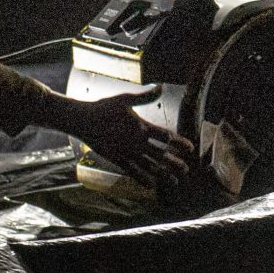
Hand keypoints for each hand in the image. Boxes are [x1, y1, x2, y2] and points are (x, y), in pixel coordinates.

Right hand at [70, 91, 194, 189]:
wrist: (83, 121)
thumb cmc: (104, 108)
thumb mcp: (125, 99)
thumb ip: (145, 97)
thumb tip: (161, 86)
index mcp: (141, 126)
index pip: (166, 136)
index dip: (179, 143)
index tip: (190, 148)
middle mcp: (136, 142)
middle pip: (161, 155)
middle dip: (175, 163)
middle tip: (187, 170)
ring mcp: (126, 152)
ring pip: (149, 166)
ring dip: (163, 174)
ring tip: (175, 181)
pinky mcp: (116, 159)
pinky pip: (132, 172)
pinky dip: (142, 179)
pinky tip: (151, 186)